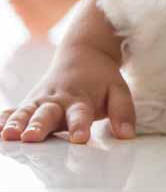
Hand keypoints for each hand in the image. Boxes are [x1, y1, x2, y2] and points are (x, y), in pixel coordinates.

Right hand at [1, 44, 135, 143]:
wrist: (83, 53)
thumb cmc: (101, 78)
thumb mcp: (119, 90)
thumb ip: (123, 112)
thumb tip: (127, 135)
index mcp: (82, 99)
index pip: (81, 114)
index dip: (80, 126)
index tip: (79, 138)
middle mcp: (58, 100)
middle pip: (47, 114)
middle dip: (39, 125)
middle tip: (32, 137)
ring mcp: (41, 101)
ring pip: (26, 112)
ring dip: (17, 123)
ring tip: (9, 135)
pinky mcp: (29, 102)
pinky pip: (14, 110)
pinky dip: (4, 119)